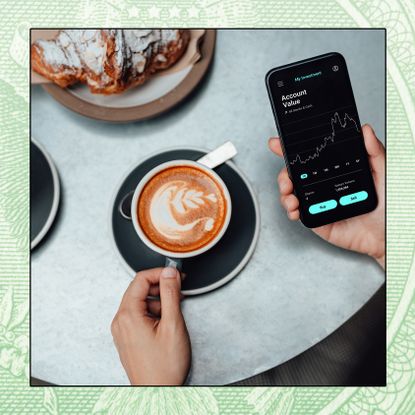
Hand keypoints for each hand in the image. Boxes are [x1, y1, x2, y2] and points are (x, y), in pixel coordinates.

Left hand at [111, 267, 190, 384]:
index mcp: (128, 315)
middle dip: (159, 286)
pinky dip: (153, 312)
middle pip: (138, 289)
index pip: (140, 279)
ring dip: (157, 300)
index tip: (174, 274)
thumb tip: (169, 273)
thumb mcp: (172, 324)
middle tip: (177, 289)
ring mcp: (122, 330)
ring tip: (173, 312)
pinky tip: (165, 322)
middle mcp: (121, 321)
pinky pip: (138, 315)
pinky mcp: (127, 337)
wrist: (157, 392)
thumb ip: (170, 294)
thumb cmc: (164, 367)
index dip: (160, 273)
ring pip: (139, 302)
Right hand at [269, 124, 384, 268]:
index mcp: (336, 172)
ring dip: (285, 193)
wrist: (392, 234)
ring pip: (292, 194)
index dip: (291, 150)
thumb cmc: (392, 205)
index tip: (277, 144)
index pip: (310, 158)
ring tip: (290, 195)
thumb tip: (364, 130)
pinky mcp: (318, 220)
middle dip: (283, 175)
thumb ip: (374, 151)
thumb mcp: (385, 171)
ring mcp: (319, 203)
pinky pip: (299, 214)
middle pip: (294, 176)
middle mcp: (325, 186)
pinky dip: (291, 211)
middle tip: (286, 178)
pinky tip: (294, 208)